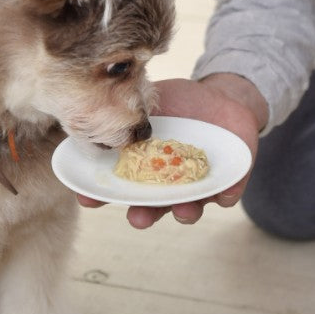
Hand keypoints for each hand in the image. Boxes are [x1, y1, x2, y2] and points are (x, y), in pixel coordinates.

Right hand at [76, 74, 264, 228]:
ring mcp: (196, 185)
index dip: (101, 196)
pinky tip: (224, 194)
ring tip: (182, 210)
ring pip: (188, 208)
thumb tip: (104, 113)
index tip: (87, 199)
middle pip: (152, 208)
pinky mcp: (227, 182)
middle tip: (138, 218)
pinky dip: (225, 195)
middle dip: (144, 215)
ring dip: (184, 213)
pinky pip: (226, 195)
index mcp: (143, 166)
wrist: (223, 95)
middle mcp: (167, 183)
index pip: (118, 186)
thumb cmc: (181, 100)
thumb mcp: (154, 99)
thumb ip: (133, 112)